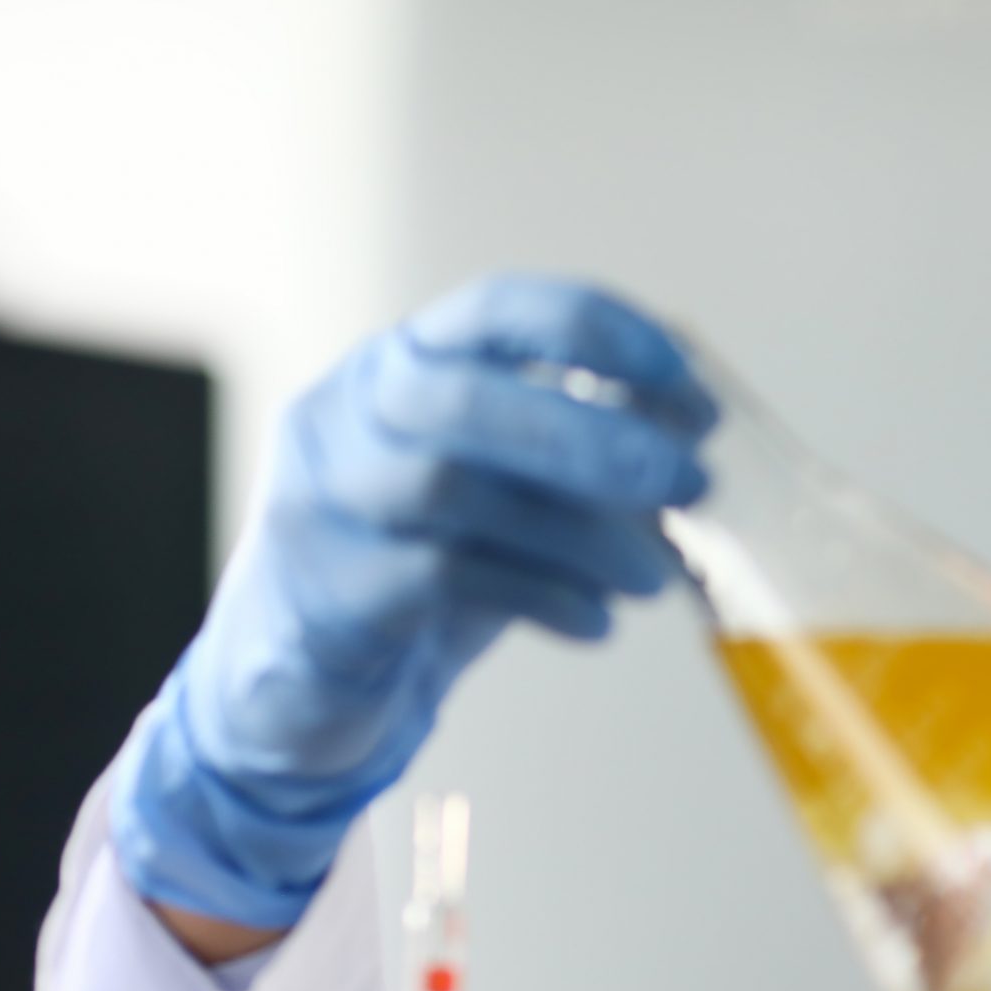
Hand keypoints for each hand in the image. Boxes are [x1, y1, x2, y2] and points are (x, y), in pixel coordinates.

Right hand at [111, 275, 715, 928]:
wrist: (299, 681)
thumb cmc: (413, 567)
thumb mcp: (490, 490)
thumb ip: (564, 456)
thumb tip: (690, 439)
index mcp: (400, 363)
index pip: (498, 310)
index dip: (601, 335)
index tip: (689, 389)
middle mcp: (349, 413)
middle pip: (471, 397)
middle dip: (597, 437)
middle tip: (692, 481)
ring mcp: (324, 499)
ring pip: (457, 489)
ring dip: (581, 535)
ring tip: (652, 578)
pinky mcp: (328, 589)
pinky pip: (443, 579)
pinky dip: (541, 596)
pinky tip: (595, 622)